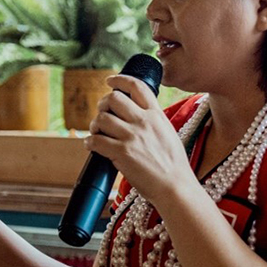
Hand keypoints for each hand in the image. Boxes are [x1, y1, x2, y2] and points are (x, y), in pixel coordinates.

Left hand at [86, 75, 193, 205]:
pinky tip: (92, 145)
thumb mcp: (168, 134)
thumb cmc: (173, 165)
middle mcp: (144, 122)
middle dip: (103, 105)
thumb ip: (153, 121)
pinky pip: (96, 140)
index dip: (120, 80)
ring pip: (102, 118)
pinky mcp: (122, 153)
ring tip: (96, 132)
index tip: (110, 81)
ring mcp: (132, 137)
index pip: (137, 87)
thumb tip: (137, 115)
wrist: (175, 187)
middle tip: (102, 115)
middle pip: (114, 99)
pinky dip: (90, 142)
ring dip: (95, 125)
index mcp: (156, 115)